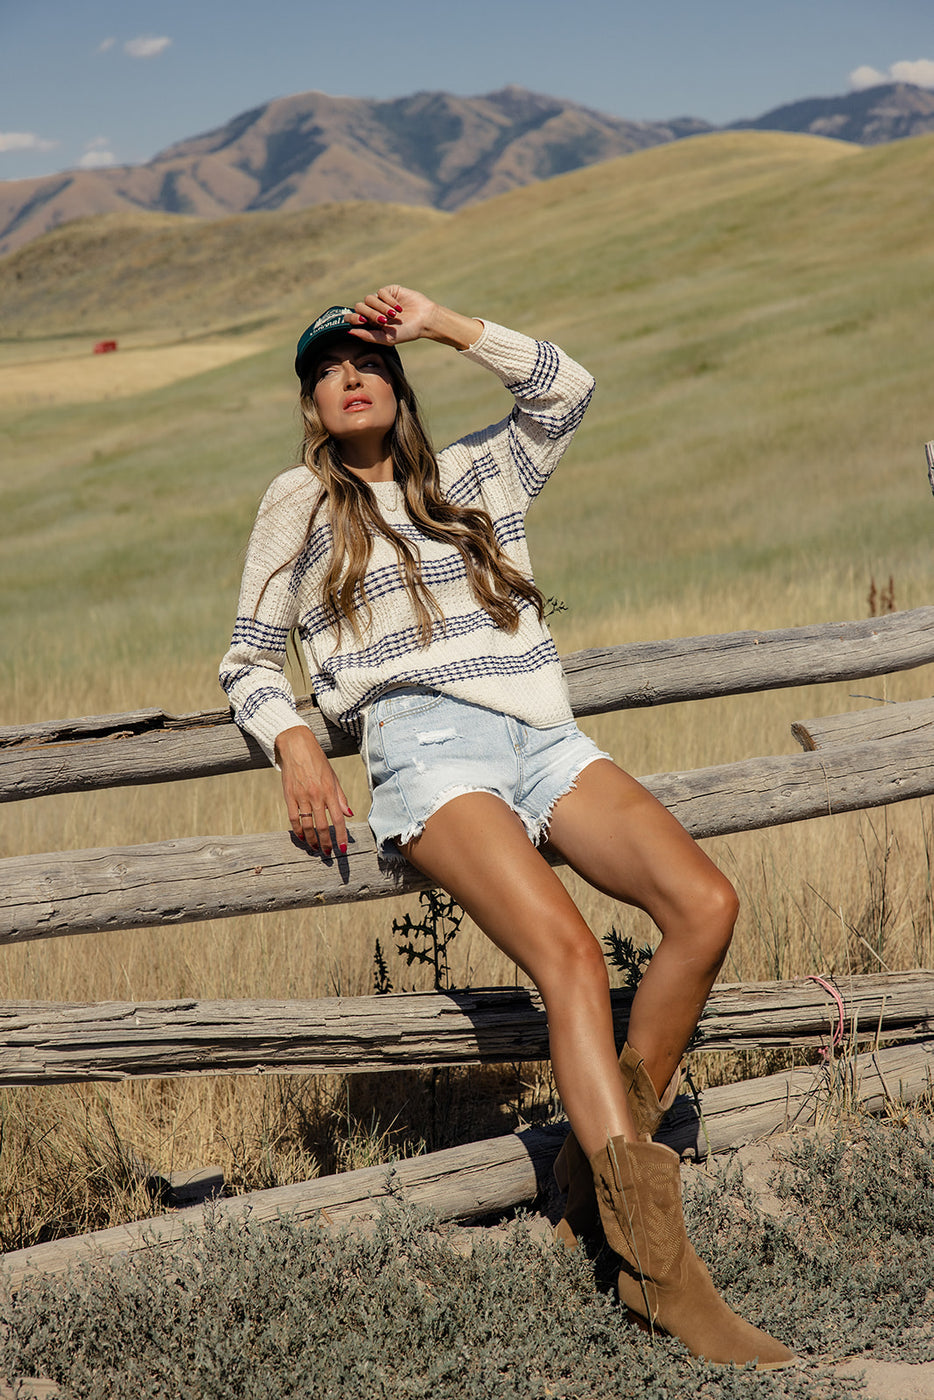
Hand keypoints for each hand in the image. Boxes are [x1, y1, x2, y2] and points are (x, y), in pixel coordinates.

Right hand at [275, 725, 352, 857]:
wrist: (296, 746)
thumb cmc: (318, 761)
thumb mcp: (333, 777)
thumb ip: (341, 797)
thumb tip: (350, 814)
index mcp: (329, 791)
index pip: (338, 819)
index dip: (341, 836)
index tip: (342, 849)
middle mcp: (316, 795)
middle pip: (322, 826)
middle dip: (326, 842)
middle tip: (327, 853)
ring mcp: (301, 796)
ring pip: (307, 825)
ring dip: (312, 839)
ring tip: (315, 848)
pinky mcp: (289, 796)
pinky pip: (293, 818)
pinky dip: (298, 830)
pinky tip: (302, 836)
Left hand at [347, 285, 481, 351]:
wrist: (424, 320)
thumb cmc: (407, 332)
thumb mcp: (386, 338)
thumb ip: (368, 336)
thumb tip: (349, 332)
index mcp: (369, 323)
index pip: (352, 317)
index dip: (352, 318)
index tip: (362, 321)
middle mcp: (373, 311)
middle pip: (360, 307)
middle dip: (370, 313)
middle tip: (384, 320)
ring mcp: (380, 300)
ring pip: (369, 298)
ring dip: (381, 307)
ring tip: (394, 315)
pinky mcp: (389, 291)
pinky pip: (381, 292)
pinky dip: (389, 300)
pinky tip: (398, 308)